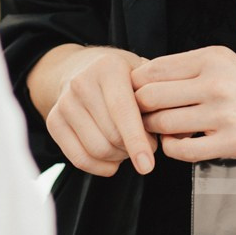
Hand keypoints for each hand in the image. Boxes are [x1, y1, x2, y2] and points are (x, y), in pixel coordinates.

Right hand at [41, 46, 156, 177]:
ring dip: (118, 158)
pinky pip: (78, 159)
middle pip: (110, 136)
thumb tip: (181, 132)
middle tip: (145, 144)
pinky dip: (100, 167)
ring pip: (96, 150)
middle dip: (133, 148)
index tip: (148, 165)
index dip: (136, 140)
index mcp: (108, 68)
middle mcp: (82, 83)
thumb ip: (163, 99)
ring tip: (127, 146)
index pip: (122, 110)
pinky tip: (112, 159)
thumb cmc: (120, 75)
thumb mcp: (144, 74)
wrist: (80, 67)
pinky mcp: (53, 121)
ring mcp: (65, 102)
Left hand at [132, 45, 235, 165]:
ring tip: (159, 131)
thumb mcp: (226, 65)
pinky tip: (178, 144)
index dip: (136, 84)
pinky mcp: (232, 143)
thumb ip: (189, 70)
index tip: (134, 94)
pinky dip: (172, 149)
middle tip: (140, 116)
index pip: (154, 69)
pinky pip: (183, 150)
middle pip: (151, 97)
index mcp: (212, 58)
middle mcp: (217, 82)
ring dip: (154, 131)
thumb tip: (144, 80)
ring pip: (163, 124)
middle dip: (138, 109)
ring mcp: (224, 113)